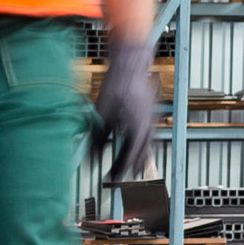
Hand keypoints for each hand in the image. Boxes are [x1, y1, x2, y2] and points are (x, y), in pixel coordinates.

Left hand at [96, 38, 157, 181]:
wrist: (131, 65)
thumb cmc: (118, 84)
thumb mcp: (102, 111)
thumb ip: (98, 135)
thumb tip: (92, 154)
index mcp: (136, 127)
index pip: (129, 155)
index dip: (120, 169)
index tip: (111, 178)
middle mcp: (147, 125)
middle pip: (142, 153)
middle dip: (133, 168)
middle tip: (125, 180)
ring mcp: (151, 119)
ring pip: (149, 145)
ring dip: (142, 158)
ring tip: (137, 169)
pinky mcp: (150, 114)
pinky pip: (150, 136)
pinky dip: (145, 146)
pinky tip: (139, 146)